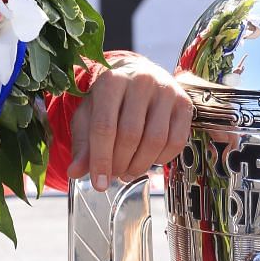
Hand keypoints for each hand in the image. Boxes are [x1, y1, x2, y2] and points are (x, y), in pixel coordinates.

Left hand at [67, 53, 192, 189]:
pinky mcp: (184, 103)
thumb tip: (74, 172)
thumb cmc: (110, 101)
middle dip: (120, 164)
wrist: (139, 76)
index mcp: (111, 81)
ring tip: (128, 172)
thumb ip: (83, 144)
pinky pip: (176, 142)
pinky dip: (162, 159)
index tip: (99, 184)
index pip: (104, 126)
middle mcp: (141, 81)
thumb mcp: (89, 116)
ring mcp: (166, 90)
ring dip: (140, 165)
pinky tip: (149, 160)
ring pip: (155, 140)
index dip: (101, 160)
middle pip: (130, 135)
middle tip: (114, 175)